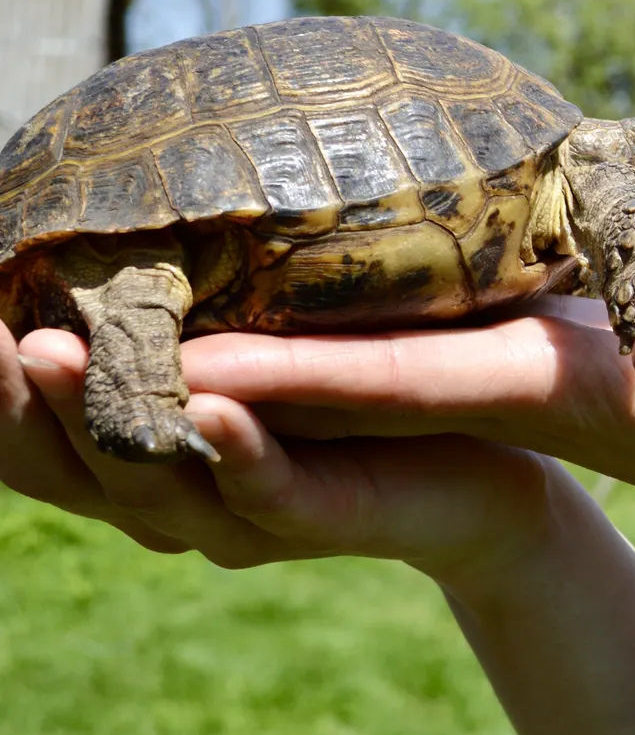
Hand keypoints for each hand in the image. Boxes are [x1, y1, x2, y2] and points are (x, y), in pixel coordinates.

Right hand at [0, 316, 565, 584]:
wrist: (486, 480)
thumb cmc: (359, 402)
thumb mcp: (263, 350)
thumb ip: (192, 312)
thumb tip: (121, 216)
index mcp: (145, 456)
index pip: (33, 428)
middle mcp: (174, 497)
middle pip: (61, 463)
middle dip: (7, 400)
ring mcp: (243, 516)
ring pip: (148, 482)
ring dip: (89, 416)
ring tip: (43, 350)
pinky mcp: (325, 519)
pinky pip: (270, 488)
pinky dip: (236, 450)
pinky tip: (211, 404)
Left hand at [157, 297, 634, 587]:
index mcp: (549, 393)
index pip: (405, 385)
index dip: (300, 373)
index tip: (195, 361)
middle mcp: (500, 394)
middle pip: (340, 385)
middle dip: (227, 369)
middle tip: (100, 337)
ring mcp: (499, 385)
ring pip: (344, 370)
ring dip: (242, 349)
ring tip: (131, 309)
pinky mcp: (511, 363)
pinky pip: (384, 349)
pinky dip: (306, 328)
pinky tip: (256, 288)